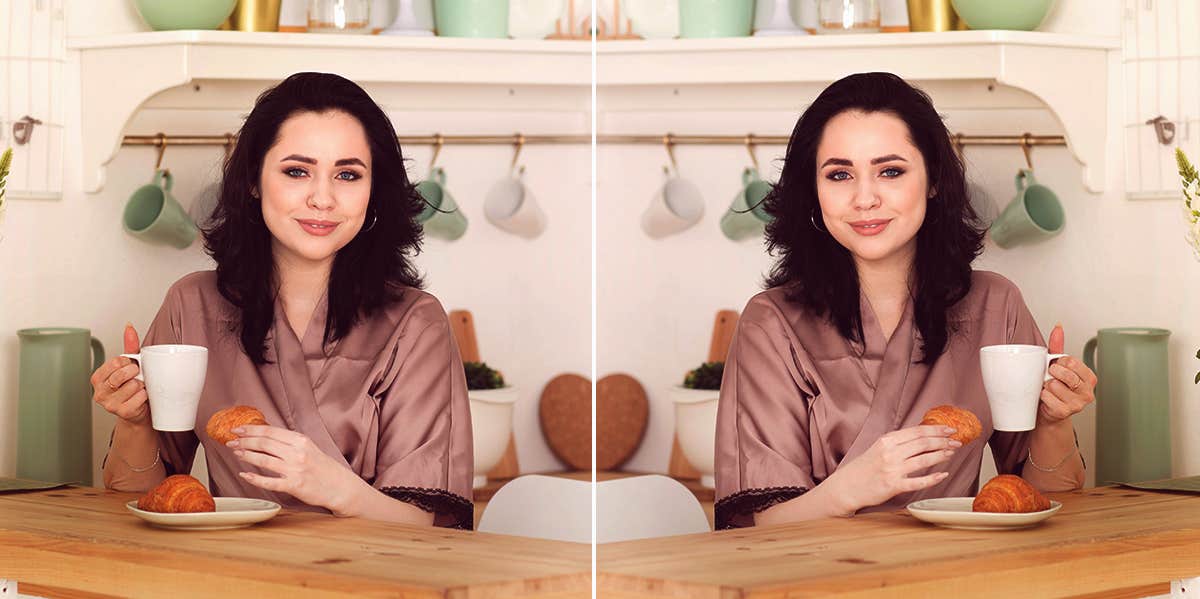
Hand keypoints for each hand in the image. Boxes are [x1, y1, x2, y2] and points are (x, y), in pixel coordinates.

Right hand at [90, 324, 149, 426]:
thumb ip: (129, 346)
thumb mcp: (129, 365)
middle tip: (137, 378)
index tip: (132, 367)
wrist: (138, 412)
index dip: (129, 363)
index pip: (116, 362)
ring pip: (133, 385)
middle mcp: (100, 391)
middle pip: (123, 373)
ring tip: (139, 389)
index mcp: (98, 377)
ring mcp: (110, 404)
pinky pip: (140, 397)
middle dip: (135, 373)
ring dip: (142, 386)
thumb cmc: (133, 387)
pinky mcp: (122, 412)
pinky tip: (142, 398)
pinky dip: (145, 396)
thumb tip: (129, 326)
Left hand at [228, 425, 365, 515]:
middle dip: (244, 441)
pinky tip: (244, 474)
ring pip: (264, 460)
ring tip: (236, 453)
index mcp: (301, 441)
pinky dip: (254, 478)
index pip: (270, 431)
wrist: (339, 486)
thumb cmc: (323, 467)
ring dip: (246, 456)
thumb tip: (265, 435)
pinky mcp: (294, 486)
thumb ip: (289, 442)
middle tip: (231, 442)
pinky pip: (269, 481)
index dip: (251, 429)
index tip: (238, 429)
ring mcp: (295, 470)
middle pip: (264, 444)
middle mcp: (297, 453)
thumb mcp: (309, 447)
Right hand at [826, 425, 959, 514]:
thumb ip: (898, 443)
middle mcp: (890, 453)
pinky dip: (933, 478)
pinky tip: (943, 475)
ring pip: (924, 460)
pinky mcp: (893, 486)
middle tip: (956, 442)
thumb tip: (922, 437)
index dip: (936, 430)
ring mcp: (892, 469)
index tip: (949, 430)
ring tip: (951, 454)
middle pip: (923, 444)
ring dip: (941, 456)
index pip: (916, 432)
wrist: (846, 486)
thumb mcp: (878, 448)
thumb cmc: (864, 468)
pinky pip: (918, 482)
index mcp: (886, 441)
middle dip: (943, 442)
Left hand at [1040, 325, 1096, 424]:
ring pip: (1054, 385)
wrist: (1049, 413)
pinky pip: (1047, 397)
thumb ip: (1058, 347)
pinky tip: (1046, 398)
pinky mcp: (1065, 412)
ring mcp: (1078, 404)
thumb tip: (1058, 327)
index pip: (1071, 362)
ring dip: (1046, 386)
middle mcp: (1087, 391)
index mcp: (1089, 377)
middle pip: (1065, 373)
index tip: (1056, 367)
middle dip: (1052, 373)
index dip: (1058, 363)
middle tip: (1050, 378)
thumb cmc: (1055, 387)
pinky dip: (1042, 396)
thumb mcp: (1058, 365)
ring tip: (1048, 389)